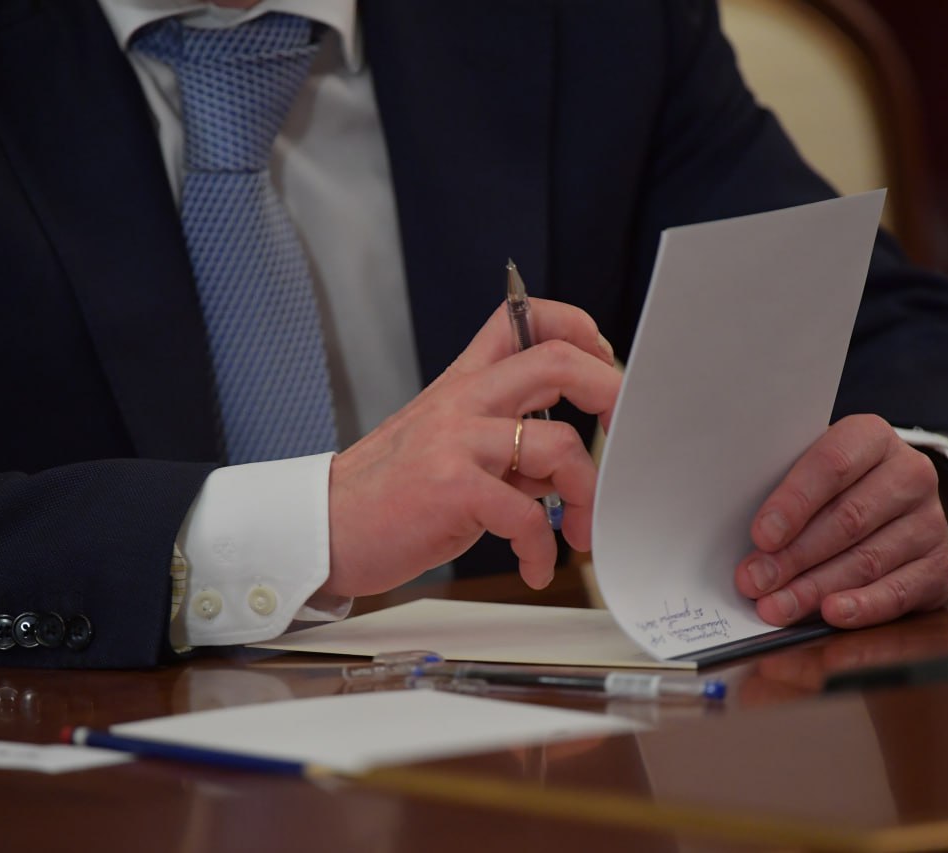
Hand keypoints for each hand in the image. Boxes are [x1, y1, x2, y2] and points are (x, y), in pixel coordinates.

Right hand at [323, 299, 618, 597]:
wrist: (324, 527)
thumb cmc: (387, 494)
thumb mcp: (446, 448)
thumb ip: (506, 445)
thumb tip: (568, 466)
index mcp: (461, 383)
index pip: (522, 319)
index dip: (577, 329)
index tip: (602, 363)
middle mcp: (462, 401)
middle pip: (557, 361)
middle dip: (611, 395)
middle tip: (623, 438)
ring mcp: (456, 442)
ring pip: (558, 445)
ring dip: (586, 496)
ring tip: (579, 533)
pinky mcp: (451, 489)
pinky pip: (526, 515)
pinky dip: (542, 548)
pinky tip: (535, 565)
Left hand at [733, 414, 947, 628]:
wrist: (892, 499)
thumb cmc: (832, 484)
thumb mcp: (808, 471)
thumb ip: (784, 494)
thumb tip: (750, 544)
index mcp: (872, 438)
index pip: (832, 465)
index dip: (794, 503)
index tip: (761, 536)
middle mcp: (910, 474)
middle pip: (847, 519)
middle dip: (794, 556)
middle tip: (755, 581)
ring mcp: (929, 522)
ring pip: (867, 559)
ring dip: (815, 588)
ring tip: (776, 606)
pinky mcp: (937, 567)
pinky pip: (899, 591)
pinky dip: (862, 606)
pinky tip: (831, 614)